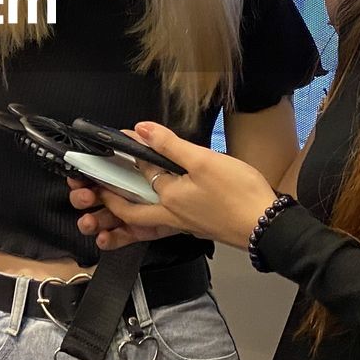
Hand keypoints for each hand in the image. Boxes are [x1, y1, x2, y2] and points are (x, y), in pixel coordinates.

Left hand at [69, 122, 276, 251]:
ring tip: (105, 213)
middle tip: (92, 191)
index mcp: (168, 199)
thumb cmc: (238, 193)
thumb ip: (171, 146)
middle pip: (129, 212)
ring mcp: (182, 225)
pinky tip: (150, 217)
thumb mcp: (204, 161)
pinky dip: (146, 225)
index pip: (137, 176)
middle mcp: (170, 216)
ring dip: (122, 220)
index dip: (124, 157)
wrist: (267, 227)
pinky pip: (160, 229)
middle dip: (108, 202)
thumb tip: (141, 130)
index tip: (114, 143)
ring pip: (143, 225)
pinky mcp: (195, 228)